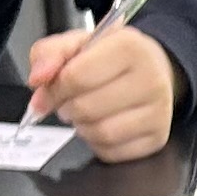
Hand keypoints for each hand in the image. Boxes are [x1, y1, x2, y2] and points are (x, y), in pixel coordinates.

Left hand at [23, 23, 179, 161]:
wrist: (152, 68)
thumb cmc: (112, 57)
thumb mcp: (78, 43)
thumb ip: (49, 54)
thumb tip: (38, 79)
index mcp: (129, 46)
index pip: (76, 77)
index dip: (53, 89)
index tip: (46, 93)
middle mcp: (151, 79)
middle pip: (86, 108)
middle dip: (67, 108)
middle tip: (68, 102)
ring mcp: (158, 112)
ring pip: (101, 133)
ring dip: (82, 127)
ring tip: (85, 113)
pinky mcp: (158, 137)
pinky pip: (113, 152)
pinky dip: (98, 144)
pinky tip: (101, 125)